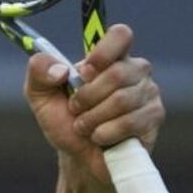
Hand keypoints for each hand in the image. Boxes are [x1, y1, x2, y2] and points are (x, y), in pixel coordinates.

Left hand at [23, 24, 163, 182]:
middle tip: (75, 109)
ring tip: (84, 126)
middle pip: (116, 73)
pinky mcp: (154, 116)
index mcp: (110, 57)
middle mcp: (134, 70)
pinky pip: (131, 122)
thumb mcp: (40, 94)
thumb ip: (39, 71)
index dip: (104, 51)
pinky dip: (106, 133)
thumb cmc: (63, 121)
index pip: (120, 35)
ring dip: (93, 118)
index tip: (85, 72)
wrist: (77, 157)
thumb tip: (60, 69)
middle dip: (87, 97)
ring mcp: (148, 92)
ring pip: (122, 99)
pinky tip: (99, 137)